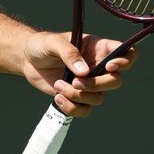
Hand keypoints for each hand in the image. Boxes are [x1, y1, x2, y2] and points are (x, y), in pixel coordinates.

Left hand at [20, 32, 136, 116]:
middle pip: (116, 81)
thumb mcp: (53, 42)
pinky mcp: (78, 97)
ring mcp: (89, 83)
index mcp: (98, 48)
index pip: (127, 53)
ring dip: (78, 96)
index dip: (126, 61)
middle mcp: (98, 66)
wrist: (27, 60)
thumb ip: (69, 53)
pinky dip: (72, 108)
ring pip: (99, 98)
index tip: (109, 66)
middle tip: (75, 81)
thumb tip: (84, 72)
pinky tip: (57, 97)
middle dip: (96, 85)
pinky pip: (85, 110)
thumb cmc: (42, 45)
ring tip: (58, 85)